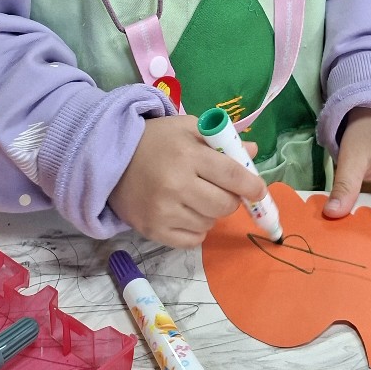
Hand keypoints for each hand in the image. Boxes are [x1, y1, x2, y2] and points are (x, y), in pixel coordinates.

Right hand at [108, 114, 266, 247]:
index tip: (258, 190)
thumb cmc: (155, 141)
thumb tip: (254, 153)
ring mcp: (164, 211)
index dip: (252, 186)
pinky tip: (185, 213)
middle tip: (221, 190)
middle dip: (230, 199)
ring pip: (210, 224)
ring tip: (195, 197)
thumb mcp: (188, 129)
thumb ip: (222, 140)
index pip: (233, 177)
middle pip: (225, 205)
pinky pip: (193, 240)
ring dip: (210, 213)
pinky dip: (196, 230)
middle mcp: (176, 185)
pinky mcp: (154, 231)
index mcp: (188, 155)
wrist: (111, 159)